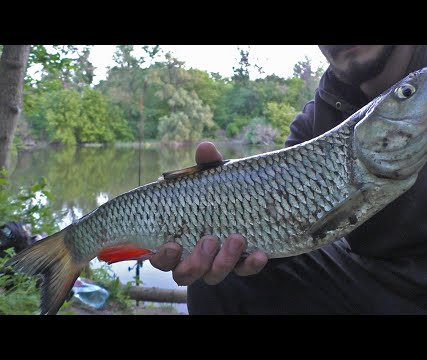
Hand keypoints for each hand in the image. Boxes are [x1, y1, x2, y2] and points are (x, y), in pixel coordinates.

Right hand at [149, 142, 267, 285]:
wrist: (252, 199)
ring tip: (237, 238)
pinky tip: (259, 253)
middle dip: (196, 261)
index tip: (172, 243)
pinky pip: (244, 271)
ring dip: (223, 262)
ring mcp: (218, 263)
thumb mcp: (214, 177)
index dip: (163, 257)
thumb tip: (205, 147)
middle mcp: (194, 257)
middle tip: (209, 239)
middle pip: (185, 274)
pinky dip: (251, 265)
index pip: (162, 258)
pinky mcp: (241, 264)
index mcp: (177, 239)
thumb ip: (207, 166)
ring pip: (213, 276)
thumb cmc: (219, 191)